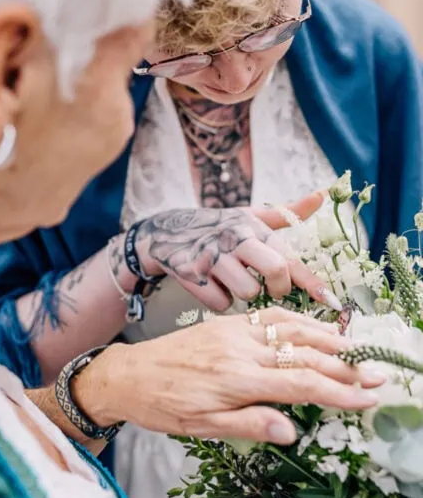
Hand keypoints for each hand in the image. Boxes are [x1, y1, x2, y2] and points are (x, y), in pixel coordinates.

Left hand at [74, 307, 383, 443]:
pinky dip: (300, 322)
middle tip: (376, 376)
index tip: (367, 398)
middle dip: (345, 366)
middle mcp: (238, 349)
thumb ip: (248, 425)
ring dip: (328, 339)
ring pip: (292, 329)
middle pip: (304, 355)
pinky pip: (270, 317)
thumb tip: (291, 431)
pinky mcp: (225, 322)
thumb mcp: (202, 426)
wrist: (127, 374)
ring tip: (357, 351)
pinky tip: (316, 330)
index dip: (339, 391)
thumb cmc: (163, 405)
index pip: (300, 384)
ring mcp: (233, 331)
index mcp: (235, 378)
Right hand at [132, 190, 341, 310]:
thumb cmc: (216, 227)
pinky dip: (220, 300)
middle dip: (278, 287)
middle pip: (274, 271)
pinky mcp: (192, 275)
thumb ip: (285, 213)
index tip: (332, 301)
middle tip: (271, 289)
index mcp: (252, 228)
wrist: (165, 232)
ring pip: (247, 292)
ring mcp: (211, 258)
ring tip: (233, 281)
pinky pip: (220, 302)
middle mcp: (234, 240)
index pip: (289, 255)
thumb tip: (322, 194)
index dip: (312, 281)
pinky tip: (212, 286)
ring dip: (243, 293)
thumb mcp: (248, 216)